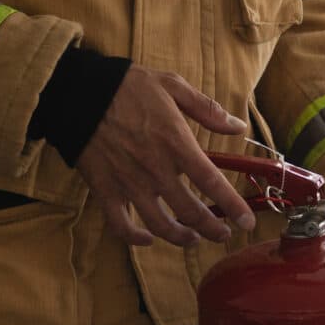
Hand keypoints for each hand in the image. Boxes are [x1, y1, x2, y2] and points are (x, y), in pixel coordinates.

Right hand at [73, 67, 254, 246]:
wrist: (78, 92)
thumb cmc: (127, 86)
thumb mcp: (172, 86)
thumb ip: (208, 109)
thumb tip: (238, 127)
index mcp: (176, 143)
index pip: (212, 183)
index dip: (233, 207)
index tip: (247, 222)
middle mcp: (155, 169)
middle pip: (191, 212)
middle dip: (212, 229)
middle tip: (223, 234)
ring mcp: (129, 183)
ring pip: (160, 225)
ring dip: (181, 238)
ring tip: (193, 239)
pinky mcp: (105, 191)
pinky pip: (120, 225)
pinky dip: (135, 238)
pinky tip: (148, 238)